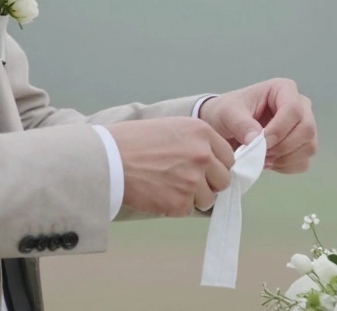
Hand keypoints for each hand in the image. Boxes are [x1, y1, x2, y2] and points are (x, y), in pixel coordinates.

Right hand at [108, 117, 234, 216]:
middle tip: (187, 182)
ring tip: (168, 187)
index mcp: (202, 132)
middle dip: (209, 184)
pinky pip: (188, 210)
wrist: (108, 158)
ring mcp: (193, 180)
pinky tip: (158, 194)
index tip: (205, 171)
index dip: (216, 166)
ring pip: (208, 199)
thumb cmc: (133, 140)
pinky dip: (175, 207)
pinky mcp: (180, 202)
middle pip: (223, 180)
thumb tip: (211, 160)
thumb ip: (196, 141)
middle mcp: (203, 155)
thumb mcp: (171, 127)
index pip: (228, 157)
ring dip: (192, 197)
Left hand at [199, 78, 317, 173]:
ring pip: (309, 147)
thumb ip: (241, 124)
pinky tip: (269, 162)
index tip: (261, 141)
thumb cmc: (227, 112)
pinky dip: (286, 167)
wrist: (225, 128)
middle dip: (284, 146)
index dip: (280, 129)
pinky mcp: (302, 146)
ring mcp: (303, 127)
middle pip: (307, 129)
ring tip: (263, 157)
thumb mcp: (228, 113)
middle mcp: (300, 106)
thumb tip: (256, 140)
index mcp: (284, 89)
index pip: (294, 109)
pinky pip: (304, 162)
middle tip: (261, 152)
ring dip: (285, 158)